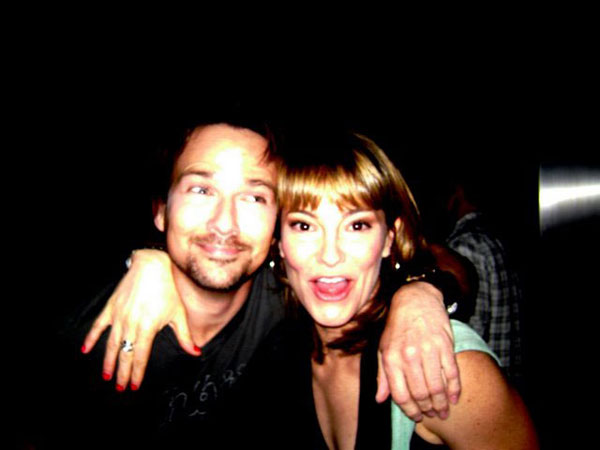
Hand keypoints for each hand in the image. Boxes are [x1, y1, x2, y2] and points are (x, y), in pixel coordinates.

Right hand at [81, 249, 199, 389]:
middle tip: (119, 387)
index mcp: (147, 328)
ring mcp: (119, 316)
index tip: (133, 385)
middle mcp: (130, 325)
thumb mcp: (179, 313)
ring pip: (111, 344)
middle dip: (122, 372)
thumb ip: (184, 336)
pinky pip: (98, 326)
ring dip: (108, 361)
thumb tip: (195, 352)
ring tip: (106, 375)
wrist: (153, 265)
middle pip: (124, 354)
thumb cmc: (168, 289)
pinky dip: (91, 338)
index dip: (136, 373)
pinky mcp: (111, 307)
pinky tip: (85, 350)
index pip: (140, 357)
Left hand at [376, 282, 459, 420]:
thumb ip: (382, 375)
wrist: (415, 300)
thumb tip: (380, 399)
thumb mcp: (383, 348)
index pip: (400, 394)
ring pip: (437, 387)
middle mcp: (408, 356)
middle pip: (420, 394)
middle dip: (427, 410)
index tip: (416, 416)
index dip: (409, 410)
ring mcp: (428, 350)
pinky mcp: (445, 345)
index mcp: (391, 358)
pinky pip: (451, 373)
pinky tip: (454, 398)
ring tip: (443, 411)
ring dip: (442, 404)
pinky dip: (454, 389)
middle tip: (432, 415)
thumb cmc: (397, 327)